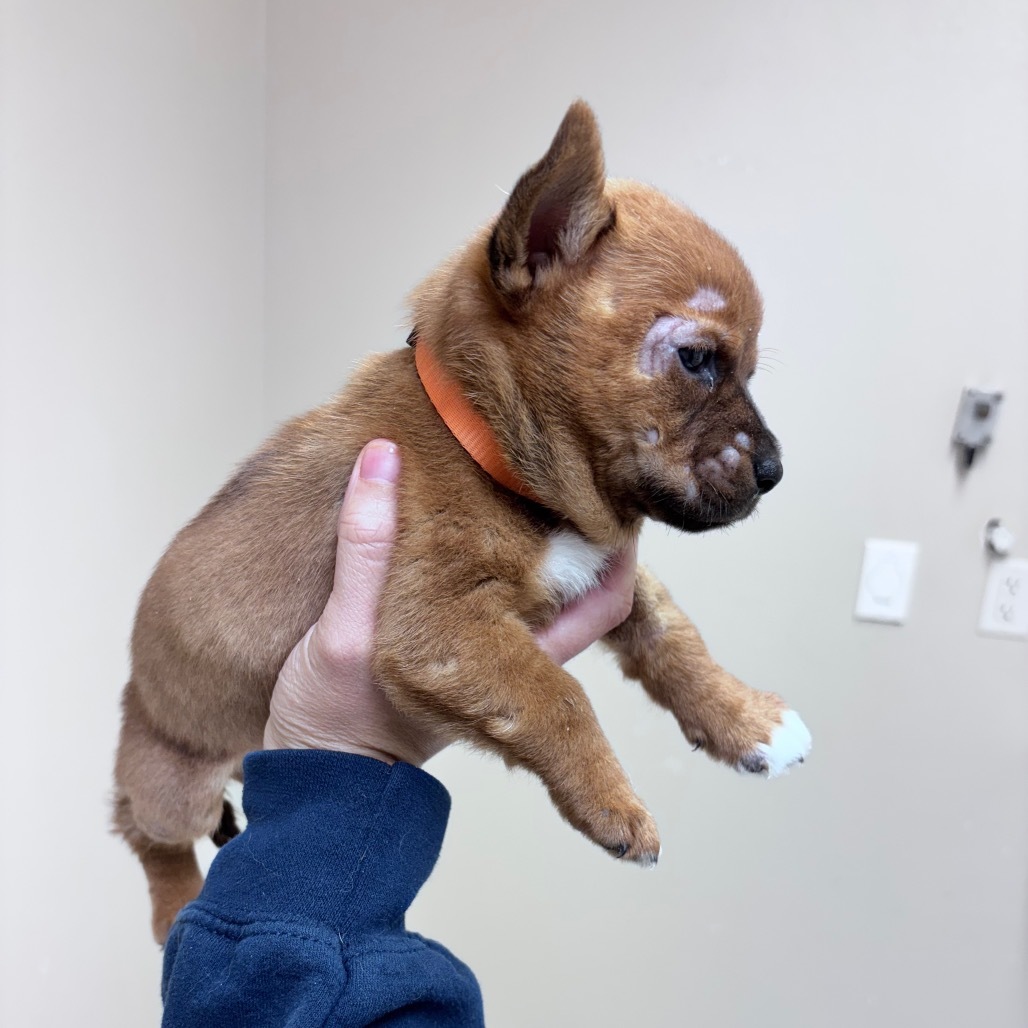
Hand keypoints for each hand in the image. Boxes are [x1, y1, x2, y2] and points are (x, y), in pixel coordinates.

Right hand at [264, 439, 637, 764]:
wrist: (315, 774)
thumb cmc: (336, 721)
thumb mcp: (345, 633)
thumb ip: (366, 550)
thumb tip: (381, 458)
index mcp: (516, 658)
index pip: (604, 598)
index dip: (616, 541)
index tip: (604, 482)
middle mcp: (516, 651)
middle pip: (576, 577)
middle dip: (572, 519)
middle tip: (555, 457)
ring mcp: (489, 645)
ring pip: (532, 574)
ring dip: (528, 524)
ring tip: (511, 463)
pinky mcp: (454, 634)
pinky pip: (489, 578)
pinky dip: (487, 539)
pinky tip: (464, 500)